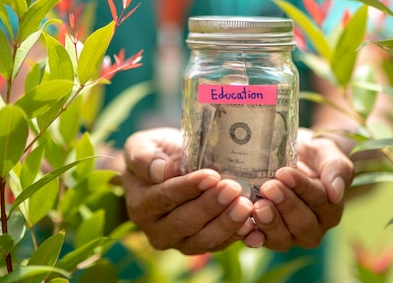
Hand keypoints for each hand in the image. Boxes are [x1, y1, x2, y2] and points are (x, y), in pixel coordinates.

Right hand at [121, 127, 256, 254]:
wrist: (167, 169)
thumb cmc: (156, 153)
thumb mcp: (142, 146)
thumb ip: (145, 157)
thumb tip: (162, 171)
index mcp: (140, 204)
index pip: (164, 198)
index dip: (188, 188)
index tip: (211, 176)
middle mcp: (156, 230)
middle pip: (185, 222)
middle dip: (211, 206)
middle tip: (234, 189)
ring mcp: (179, 242)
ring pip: (203, 240)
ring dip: (227, 224)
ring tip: (246, 205)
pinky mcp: (201, 246)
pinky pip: (219, 246)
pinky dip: (237, 236)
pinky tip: (252, 224)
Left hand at [247, 128, 353, 250]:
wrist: (286, 157)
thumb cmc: (310, 155)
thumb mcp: (326, 152)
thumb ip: (336, 168)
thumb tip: (335, 193)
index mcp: (330, 209)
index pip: (319, 201)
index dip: (302, 188)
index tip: (284, 173)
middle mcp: (313, 228)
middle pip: (303, 224)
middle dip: (285, 205)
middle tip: (268, 187)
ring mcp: (289, 236)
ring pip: (282, 238)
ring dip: (269, 222)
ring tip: (258, 206)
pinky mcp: (266, 237)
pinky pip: (260, 241)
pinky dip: (252, 236)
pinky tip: (244, 227)